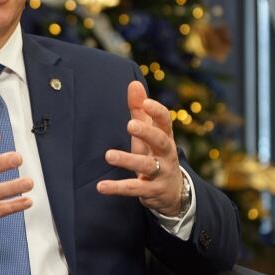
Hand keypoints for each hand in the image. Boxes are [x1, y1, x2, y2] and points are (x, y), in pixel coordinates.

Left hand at [97, 81, 183, 215]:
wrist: (174, 192)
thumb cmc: (156, 154)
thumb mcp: (149, 133)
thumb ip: (140, 110)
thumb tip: (133, 83)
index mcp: (165, 136)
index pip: (165, 121)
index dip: (157, 111)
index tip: (146, 102)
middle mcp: (166, 154)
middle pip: (160, 141)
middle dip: (147, 132)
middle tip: (131, 124)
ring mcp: (161, 173)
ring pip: (146, 166)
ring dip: (127, 160)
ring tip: (109, 155)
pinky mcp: (152, 191)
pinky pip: (134, 188)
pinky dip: (117, 188)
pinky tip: (101, 186)